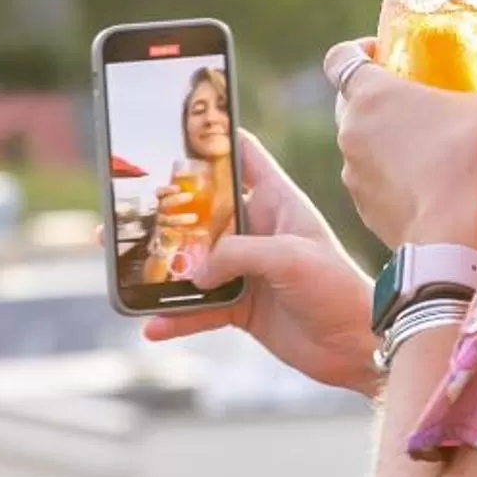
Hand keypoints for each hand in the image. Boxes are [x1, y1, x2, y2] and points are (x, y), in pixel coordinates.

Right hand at [142, 129, 377, 394]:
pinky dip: (176, 317)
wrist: (358, 345)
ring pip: (191, 263)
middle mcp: (257, 230)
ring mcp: (247, 269)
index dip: (211, 140)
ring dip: (158, 268)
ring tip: (118, 269)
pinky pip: (199, 310)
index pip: (241, 156)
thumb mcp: (290, 258)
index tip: (171, 131)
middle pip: (201, 212)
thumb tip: (193, 272)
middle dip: (162, 213)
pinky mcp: (242, 307)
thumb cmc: (338, 288)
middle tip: (122, 211)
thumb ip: (238, 254)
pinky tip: (153, 326)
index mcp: (277, 200)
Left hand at [326, 38, 476, 253]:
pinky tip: (457, 195)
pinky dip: (414, 184)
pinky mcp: (366, 210)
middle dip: (387, 99)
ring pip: (372, 148)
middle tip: (425, 99)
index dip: (360, 49)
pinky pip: (387, 187)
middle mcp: (351, 134)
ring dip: (403, 145)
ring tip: (450, 153)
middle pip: (354, 103)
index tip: (388, 53)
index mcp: (370, 97)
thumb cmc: (468, 163)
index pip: (340, 58)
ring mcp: (354, 175)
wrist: (447, 242)